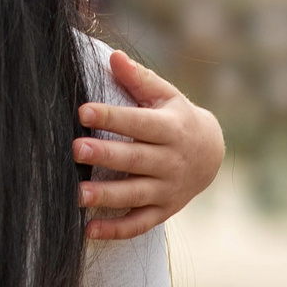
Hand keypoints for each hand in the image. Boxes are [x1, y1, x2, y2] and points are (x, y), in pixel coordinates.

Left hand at [74, 51, 225, 241]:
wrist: (211, 155)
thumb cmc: (177, 118)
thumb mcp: (165, 95)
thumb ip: (139, 79)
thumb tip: (114, 56)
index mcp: (171, 128)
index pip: (139, 122)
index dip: (111, 117)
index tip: (82, 111)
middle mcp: (171, 161)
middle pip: (136, 159)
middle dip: (106, 156)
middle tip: (75, 149)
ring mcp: (168, 189)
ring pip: (136, 194)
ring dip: (107, 196)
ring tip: (78, 194)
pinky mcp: (163, 210)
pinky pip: (139, 224)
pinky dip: (115, 230)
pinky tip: (88, 229)